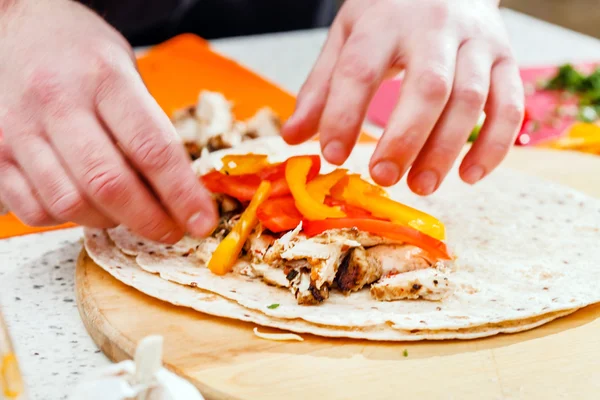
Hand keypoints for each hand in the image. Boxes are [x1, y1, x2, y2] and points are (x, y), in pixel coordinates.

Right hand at [0, 1, 217, 241]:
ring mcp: (19, 130)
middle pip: (110, 185)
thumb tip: (179, 188)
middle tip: (171, 231)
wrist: (12, 26)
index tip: (202, 221)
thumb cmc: (78, 51)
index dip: (182, 195)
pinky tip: (85, 203)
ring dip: (109, 221)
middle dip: (150, 221)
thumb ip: (148, 126)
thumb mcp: (126, 71)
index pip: (152, 149)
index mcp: (104, 78)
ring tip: (128, 214)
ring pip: (71, 204)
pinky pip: (35, 209)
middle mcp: (57, 103)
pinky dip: (67, 218)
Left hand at [282, 0, 523, 194]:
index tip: (332, 156)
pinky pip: (509, 106)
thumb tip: (293, 138)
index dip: (344, 115)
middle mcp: (435, 27)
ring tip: (420, 186)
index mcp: (385, 20)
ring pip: (470, 99)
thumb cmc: (390, 14)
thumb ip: (322, 88)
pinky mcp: (505, 59)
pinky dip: (494, 145)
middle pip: (428, 87)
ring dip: (446, 149)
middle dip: (405, 138)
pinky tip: (469, 176)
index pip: (360, 69)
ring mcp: (477, 41)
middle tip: (383, 178)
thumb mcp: (348, 38)